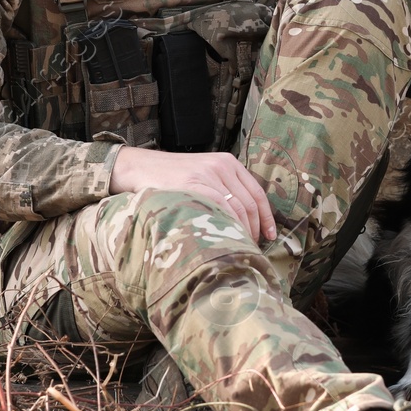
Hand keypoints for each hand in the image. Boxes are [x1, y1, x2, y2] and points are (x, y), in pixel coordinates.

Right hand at [110, 147, 276, 241]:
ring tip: (240, 248)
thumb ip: (223, 189)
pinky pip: (220, 208)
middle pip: (250, 203)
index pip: (257, 192)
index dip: (266, 217)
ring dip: (242, 231)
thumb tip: (243, 220)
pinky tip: (226, 239)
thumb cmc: (172, 178)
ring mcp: (209, 174)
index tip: (271, 236)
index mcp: (229, 162)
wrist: (140, 167)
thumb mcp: (203, 175)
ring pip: (238, 208)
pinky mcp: (195, 183)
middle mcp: (222, 165)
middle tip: (253, 248)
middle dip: (256, 229)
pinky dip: (227, 226)